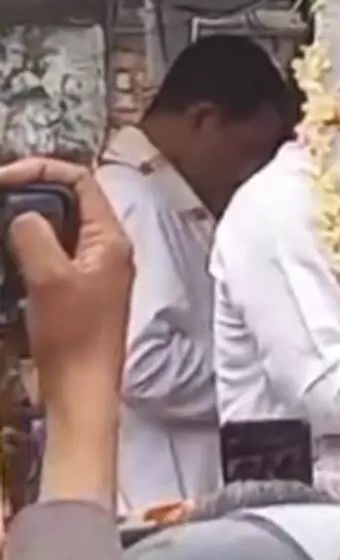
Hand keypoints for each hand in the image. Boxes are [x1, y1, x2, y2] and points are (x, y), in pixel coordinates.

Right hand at [3, 159, 132, 425]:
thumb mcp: (49, 279)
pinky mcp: (73, 291)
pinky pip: (48, 255)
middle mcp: (105, 249)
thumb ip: (36, 235)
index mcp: (110, 239)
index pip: (81, 181)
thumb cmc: (73, 336)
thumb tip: (23, 213)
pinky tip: (5, 254)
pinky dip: (25, 248)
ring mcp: (90, 270)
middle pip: (67, 201)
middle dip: (29, 193)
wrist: (80, 389)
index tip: (4, 177)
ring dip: (24, 221)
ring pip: (55, 228)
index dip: (42, 170)